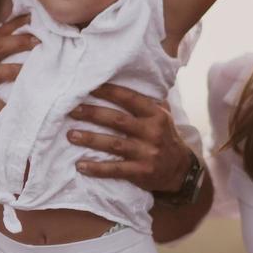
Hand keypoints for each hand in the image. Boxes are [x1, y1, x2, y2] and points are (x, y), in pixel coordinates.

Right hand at [0, 13, 36, 129]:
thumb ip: (7, 58)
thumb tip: (38, 43)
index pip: (0, 33)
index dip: (16, 23)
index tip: (33, 16)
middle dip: (20, 42)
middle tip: (39, 41)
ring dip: (17, 70)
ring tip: (34, 72)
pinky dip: (4, 105)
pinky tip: (16, 107)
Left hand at [67, 83, 192, 190]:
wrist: (182, 171)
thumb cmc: (165, 138)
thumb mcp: (163, 116)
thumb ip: (146, 101)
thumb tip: (124, 80)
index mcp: (156, 115)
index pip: (130, 99)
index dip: (109, 91)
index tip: (88, 86)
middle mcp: (152, 132)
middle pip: (117, 120)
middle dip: (92, 114)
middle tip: (72, 110)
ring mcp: (147, 153)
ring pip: (113, 144)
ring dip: (90, 139)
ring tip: (70, 135)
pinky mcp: (141, 172)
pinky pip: (115, 170)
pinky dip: (96, 168)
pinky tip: (80, 165)